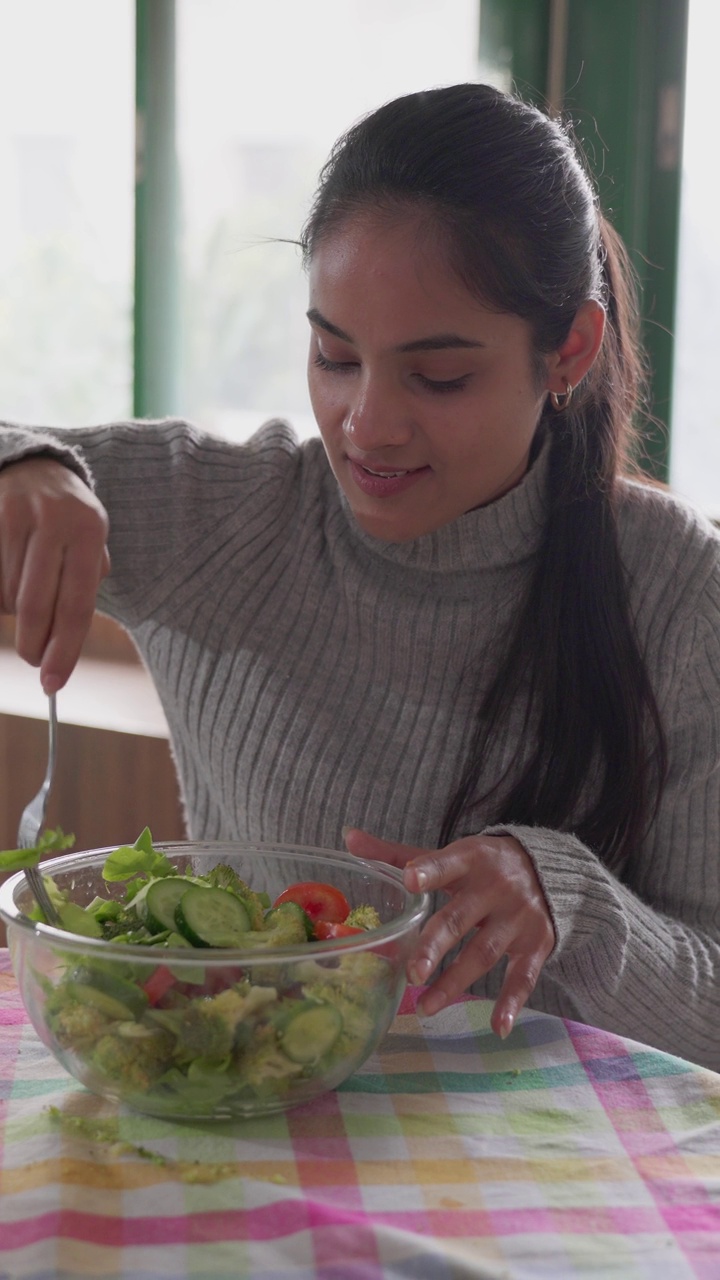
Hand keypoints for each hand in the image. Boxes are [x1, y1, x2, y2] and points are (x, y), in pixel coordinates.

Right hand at [0, 456, 109, 691]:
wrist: (32, 464)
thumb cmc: (68, 516)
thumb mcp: (92, 539)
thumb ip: (88, 582)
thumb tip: (64, 645)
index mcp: (90, 530)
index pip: (77, 605)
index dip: (64, 650)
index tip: (53, 683)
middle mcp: (55, 520)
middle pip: (36, 605)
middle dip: (34, 644)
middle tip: (35, 661)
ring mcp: (16, 516)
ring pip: (8, 595)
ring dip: (15, 612)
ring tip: (26, 593)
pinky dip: (0, 595)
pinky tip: (9, 580)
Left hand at [344, 828, 555, 1038]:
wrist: (549, 869)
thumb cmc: (482, 865)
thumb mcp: (448, 855)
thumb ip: (398, 854)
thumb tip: (348, 837)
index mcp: (470, 860)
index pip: (447, 864)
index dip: (429, 871)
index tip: (409, 881)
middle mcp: (495, 888)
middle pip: (460, 918)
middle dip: (435, 945)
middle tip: (411, 973)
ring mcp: (517, 918)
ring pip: (484, 952)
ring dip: (455, 982)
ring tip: (425, 1007)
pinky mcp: (536, 943)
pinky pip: (524, 976)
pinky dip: (512, 1002)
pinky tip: (498, 1027)